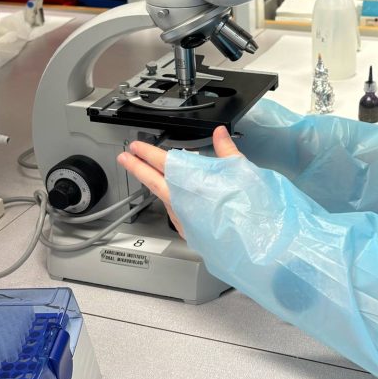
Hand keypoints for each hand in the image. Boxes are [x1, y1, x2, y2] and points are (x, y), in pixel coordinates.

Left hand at [117, 125, 241, 238]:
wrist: (253, 245)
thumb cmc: (248, 210)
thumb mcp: (241, 171)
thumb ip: (226, 150)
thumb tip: (219, 133)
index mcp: (190, 183)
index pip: (162, 162)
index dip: (146, 153)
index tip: (135, 147)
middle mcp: (180, 201)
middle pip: (152, 181)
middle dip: (137, 168)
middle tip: (124, 159)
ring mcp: (182, 218)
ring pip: (162, 197)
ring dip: (153, 184)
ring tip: (149, 175)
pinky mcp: (189, 231)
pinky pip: (173, 211)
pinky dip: (170, 200)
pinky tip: (175, 198)